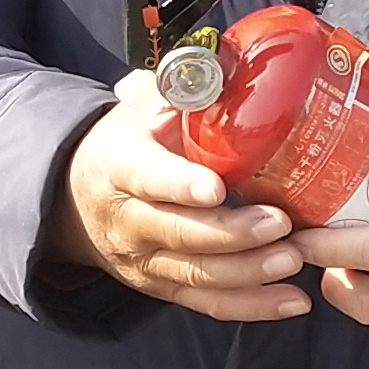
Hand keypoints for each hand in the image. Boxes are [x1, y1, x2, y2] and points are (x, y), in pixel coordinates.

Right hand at [43, 76, 306, 320]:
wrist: (75, 200)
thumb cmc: (125, 145)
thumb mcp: (138, 109)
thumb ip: (179, 90)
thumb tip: (227, 62)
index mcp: (121, 167)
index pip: (149, 177)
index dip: (180, 185)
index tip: (216, 188)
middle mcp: (130, 220)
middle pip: (182, 234)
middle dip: (233, 234)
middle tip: (281, 224)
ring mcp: (146, 260)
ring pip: (199, 274)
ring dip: (250, 271)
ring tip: (293, 258)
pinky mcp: (165, 287)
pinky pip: (208, 303)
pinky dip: (253, 306)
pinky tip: (292, 301)